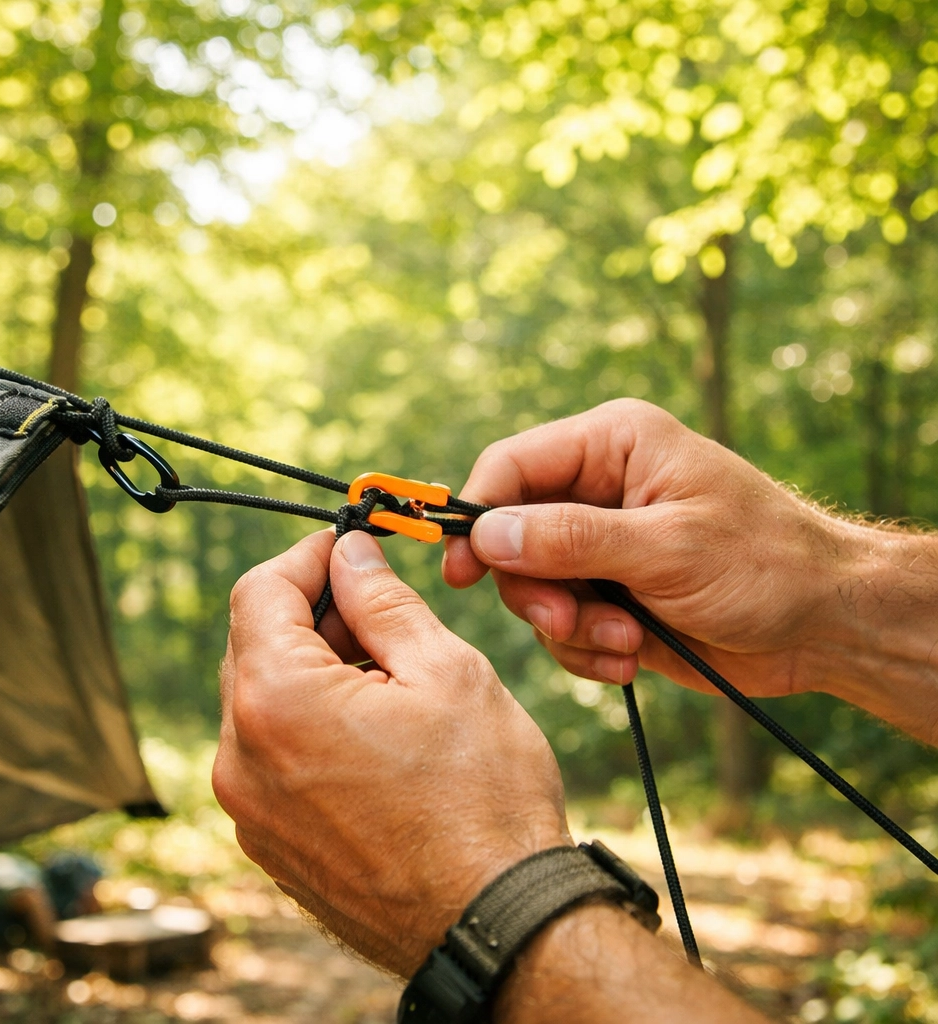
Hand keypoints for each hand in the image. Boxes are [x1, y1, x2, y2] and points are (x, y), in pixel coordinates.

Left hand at [213, 529, 570, 976]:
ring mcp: (249, 810)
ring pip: (261, 701)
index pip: (259, 592)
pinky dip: (307, 722)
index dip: (305, 556)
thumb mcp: (446, 672)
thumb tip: (351, 557)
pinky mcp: (269, 844)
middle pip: (253, 645)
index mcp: (277, 702)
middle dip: (309, 610)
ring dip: (311, 668)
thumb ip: (383, 603)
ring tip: (385, 671)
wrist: (495, 925)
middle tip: (373, 601)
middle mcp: (241, 758)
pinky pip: (269, 756)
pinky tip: (370, 729)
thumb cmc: (484, 798)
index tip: (348, 547)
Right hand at [443, 399, 872, 700]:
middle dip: (536, 589)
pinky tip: (632, 655)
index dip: (477, 514)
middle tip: (569, 621)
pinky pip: (561, 625)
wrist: (822, 624)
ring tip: (626, 642)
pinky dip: (587, 649)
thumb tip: (487, 534)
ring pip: (532, 588)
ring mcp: (601, 545)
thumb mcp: (668, 547)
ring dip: (570, 627)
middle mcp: (598, 489)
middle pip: (512, 534)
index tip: (461, 572)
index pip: (512, 465)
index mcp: (613, 445)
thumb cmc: (764, 563)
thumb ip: (572, 539)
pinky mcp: (609, 594)